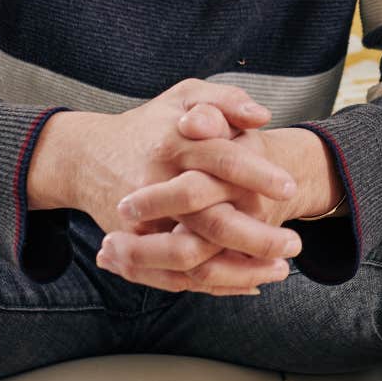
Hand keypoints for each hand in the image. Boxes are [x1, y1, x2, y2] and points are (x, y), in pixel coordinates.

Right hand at [105, 105, 327, 295]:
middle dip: (255, 237)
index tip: (290, 187)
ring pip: (193, 257)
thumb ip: (224, 99)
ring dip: (240, 270)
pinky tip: (251, 281)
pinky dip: (215, 284)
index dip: (257, 174)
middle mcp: (156, 185)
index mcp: (173, 143)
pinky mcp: (134, 246)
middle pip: (210, 220)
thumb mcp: (183, 96)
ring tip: (280, 268)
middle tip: (294, 244)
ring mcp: (142, 222)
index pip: (221, 159)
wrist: (86, 158)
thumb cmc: (149, 125)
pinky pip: (175, 276)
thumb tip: (262, 116)